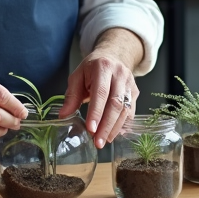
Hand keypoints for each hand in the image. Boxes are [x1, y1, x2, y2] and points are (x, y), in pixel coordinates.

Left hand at [58, 28, 143, 148]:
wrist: (113, 55)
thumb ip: (71, 95)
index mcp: (103, 67)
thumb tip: (63, 115)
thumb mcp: (78, 76)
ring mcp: (130, 83)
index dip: (96, 112)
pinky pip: (131, 111)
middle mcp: (120, 74)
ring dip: (114, 128)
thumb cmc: (92, 67)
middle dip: (106, 125)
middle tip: (98, 142)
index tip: (91, 129)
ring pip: (125, 109)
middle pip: (116, 103)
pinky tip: (114, 134)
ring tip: (104, 141)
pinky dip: (123, 125)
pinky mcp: (135, 92)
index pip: (101, 93)